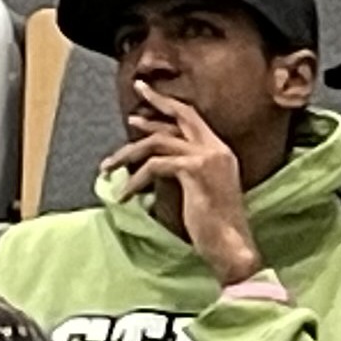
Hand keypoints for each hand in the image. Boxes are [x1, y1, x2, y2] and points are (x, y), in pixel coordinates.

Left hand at [111, 80, 263, 279]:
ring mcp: (207, 157)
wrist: (232, 247)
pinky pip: (155, 166)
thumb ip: (185, 170)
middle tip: (134, 94)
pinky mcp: (194, 170)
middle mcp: (216, 149)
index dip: (166, 104)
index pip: (191, 117)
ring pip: (158, 142)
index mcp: (221, 151)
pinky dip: (135, 181)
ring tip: (108, 167)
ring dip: (127, 154)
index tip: (145, 93)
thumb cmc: (216, 227)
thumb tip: (154, 160)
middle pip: (180, 114)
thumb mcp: (201, 190)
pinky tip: (125, 195)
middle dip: (154, 102)